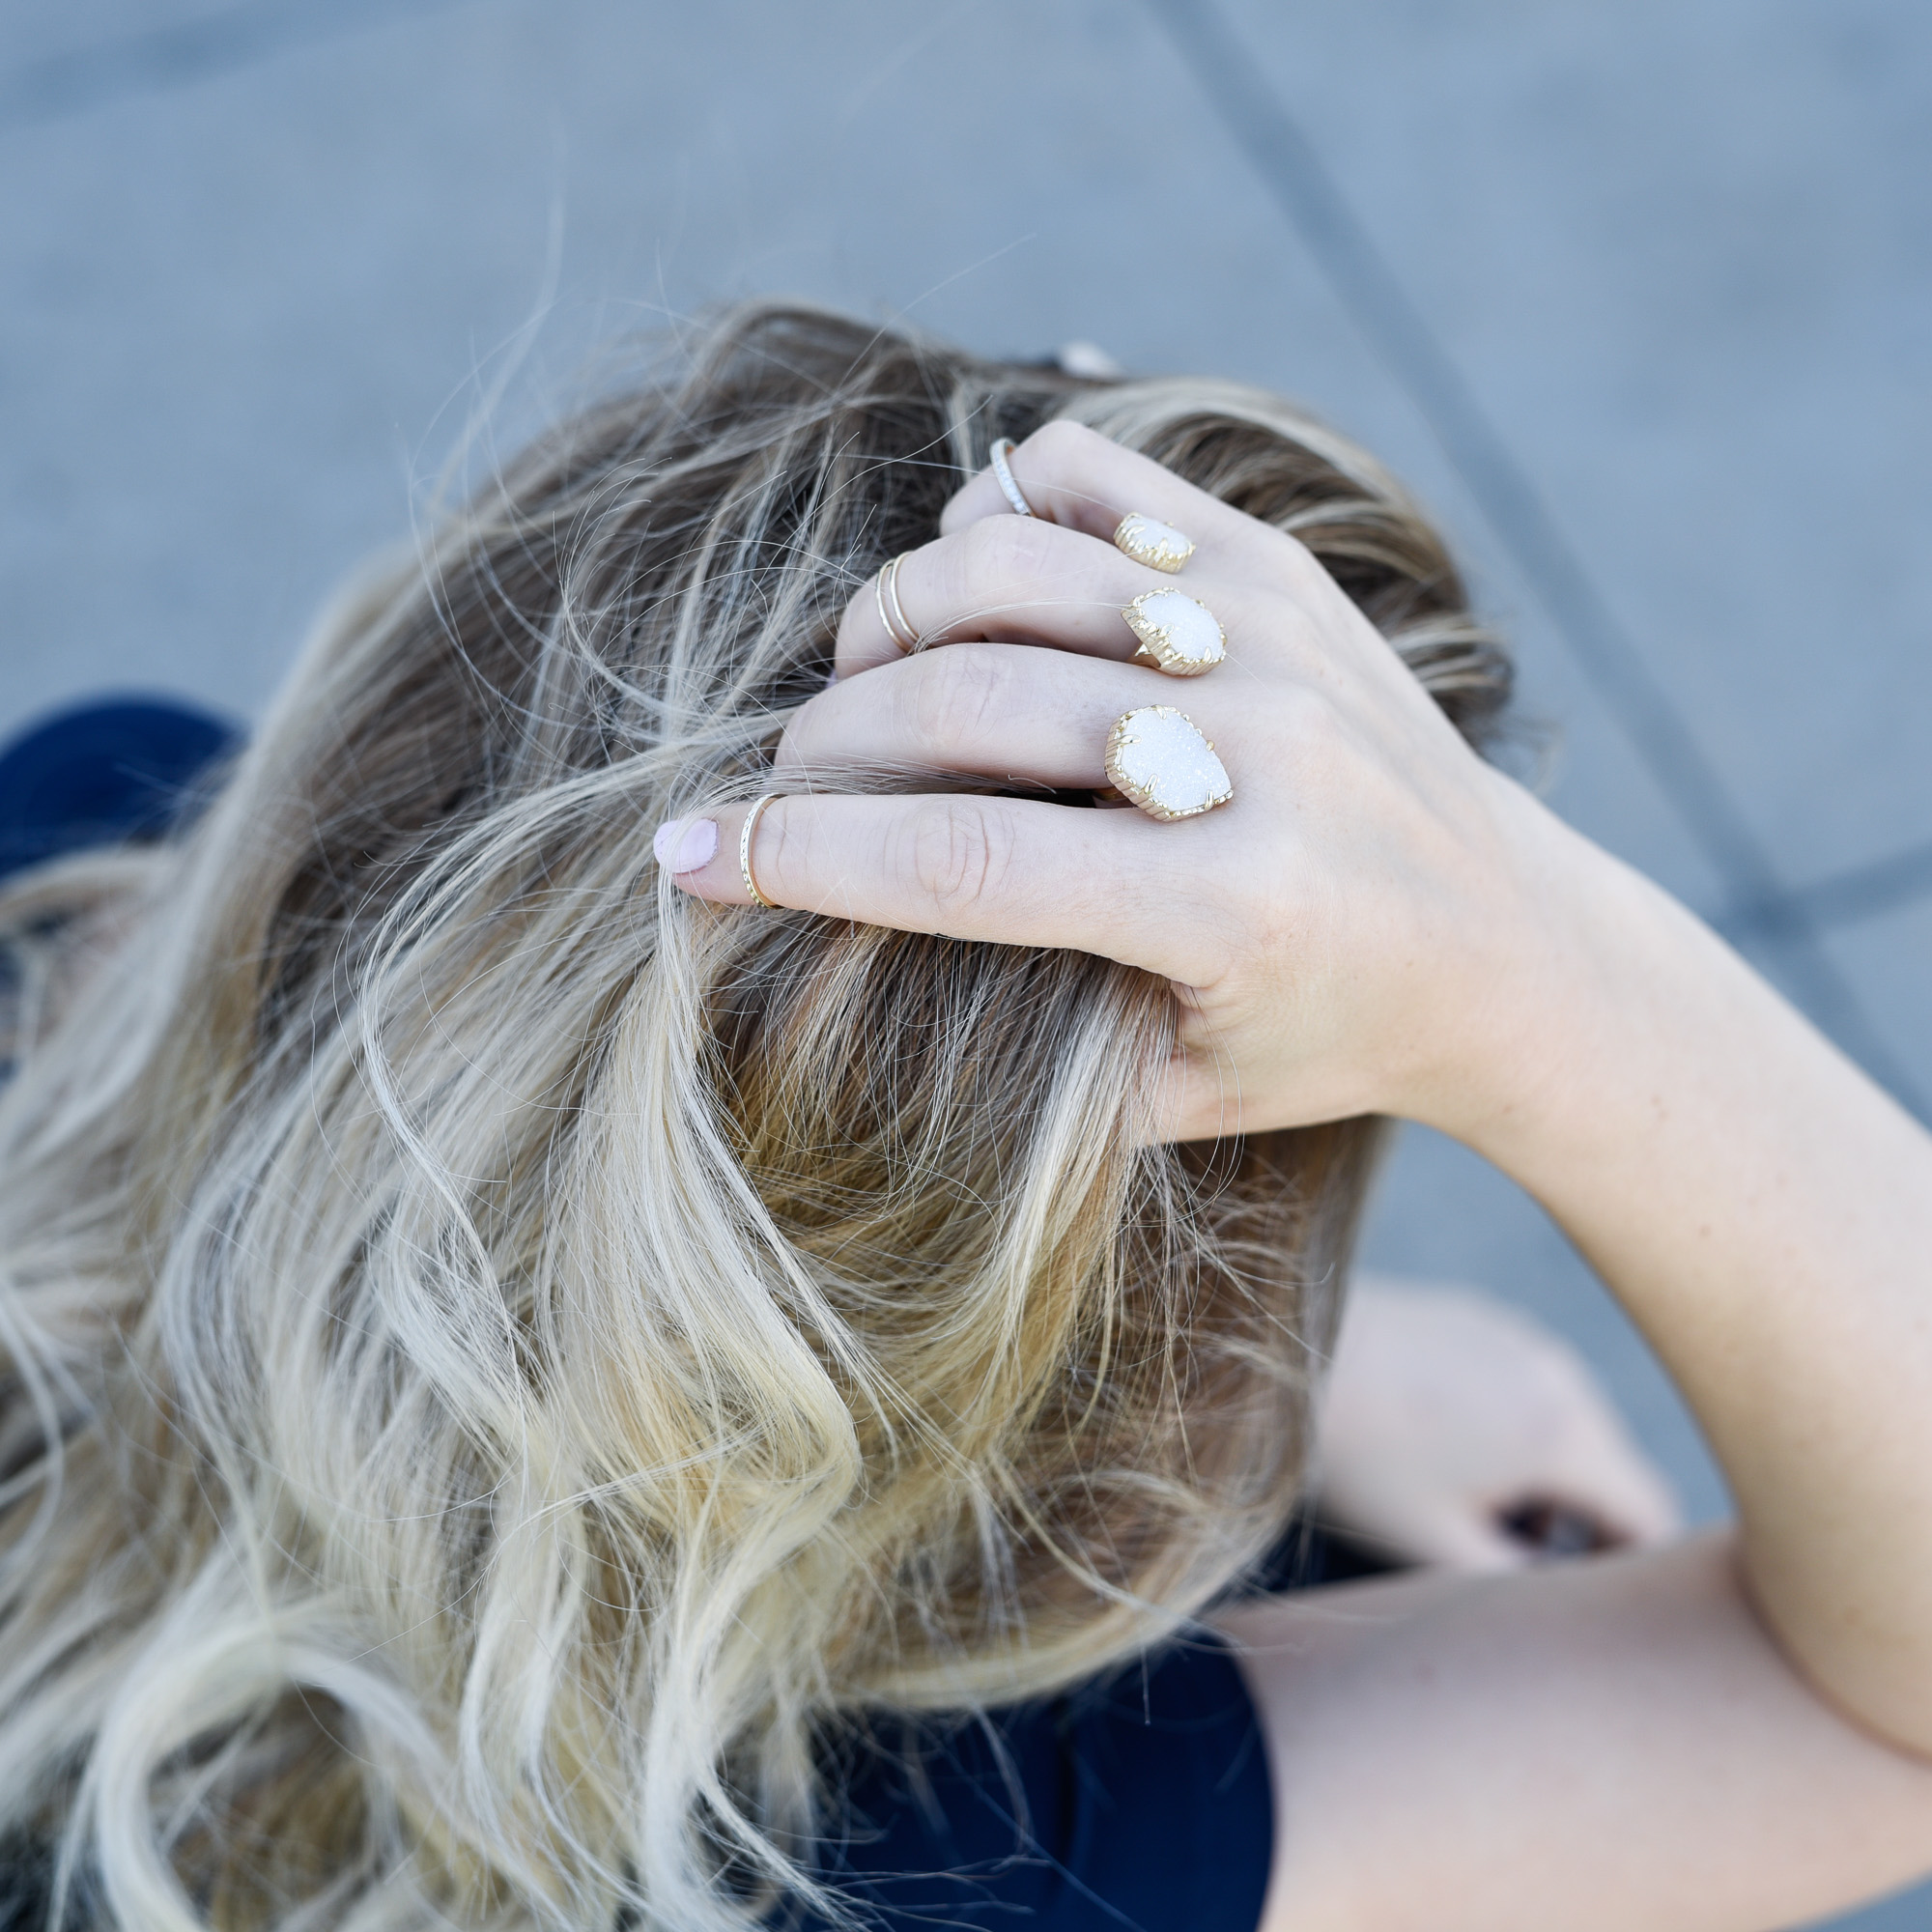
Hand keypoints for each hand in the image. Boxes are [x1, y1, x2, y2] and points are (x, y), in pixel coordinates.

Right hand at [656, 420, 1572, 1141]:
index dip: (796, 854)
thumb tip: (833, 972)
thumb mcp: (1178, 1096)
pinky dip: (993, 511)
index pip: (960, 860)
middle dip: (823, 741)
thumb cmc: (1326, 1036)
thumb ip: (1021, 1056)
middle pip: (966, 699)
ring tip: (859, 681)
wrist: (1508, 941)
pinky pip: (1091, 480)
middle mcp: (1259, 752)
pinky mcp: (1280, 567)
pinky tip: (967, 584)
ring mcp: (1273, 636)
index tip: (684, 854)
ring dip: (888, 617)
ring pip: (1008, 566)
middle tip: (781, 777)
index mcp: (1231, 905)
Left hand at [1316, 1277, 1682, 1570]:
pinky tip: (1441, 1448)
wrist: (1277, 1352)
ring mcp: (1524, 1337)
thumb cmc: (1354, 1457)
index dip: (1636, 1574)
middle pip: (1616, 1472)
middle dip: (1585, 1528)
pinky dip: (1515, 1429)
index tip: (1590, 1606)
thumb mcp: (1440, 1547)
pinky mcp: (1484, 1319)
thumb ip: (1526, 1584)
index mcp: (1563, 1435)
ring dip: (1547, 1480)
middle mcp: (1561, 1374)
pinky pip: (1530, 1387)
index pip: (1653, 1518)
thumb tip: (1570, 1598)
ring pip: (1573, 1428)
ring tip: (1466, 1508)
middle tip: (1515, 1564)